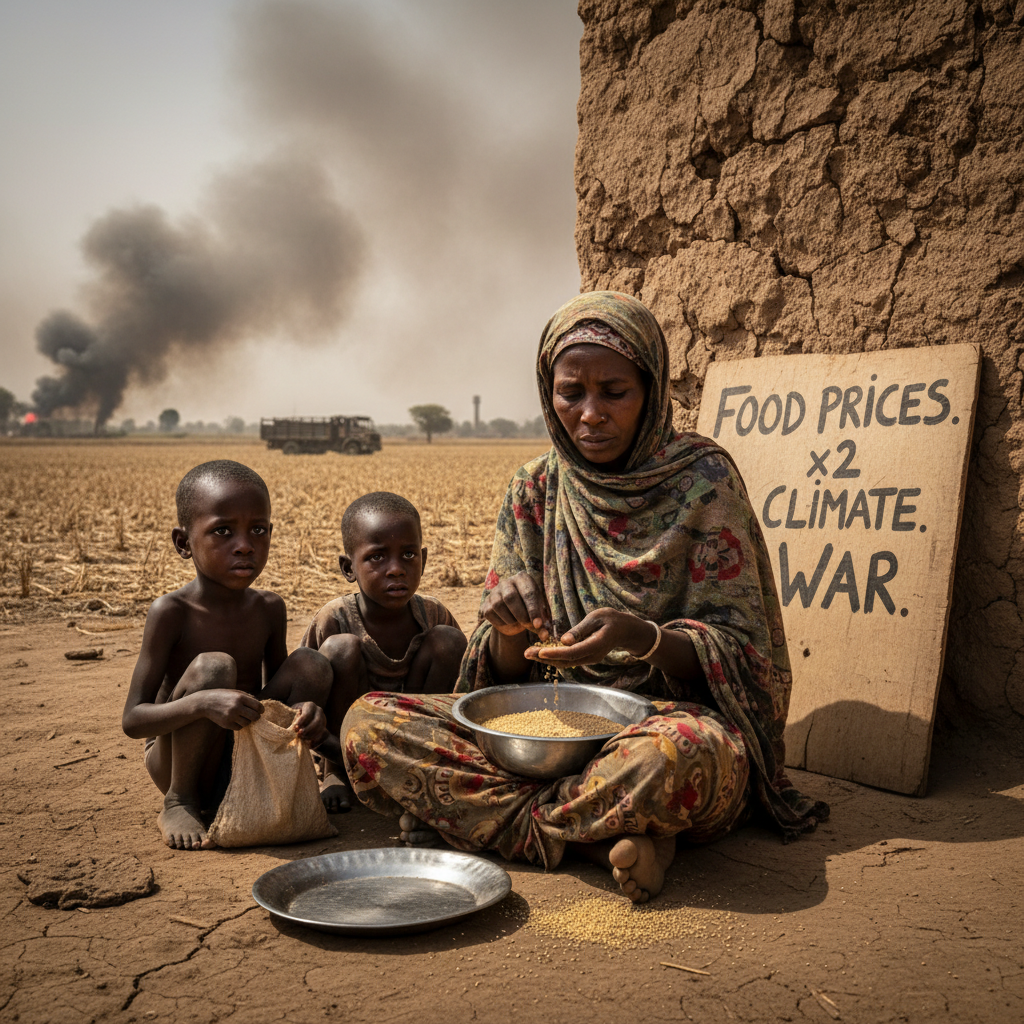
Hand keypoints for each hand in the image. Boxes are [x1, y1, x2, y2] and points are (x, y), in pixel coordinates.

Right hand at [199, 689, 263, 729]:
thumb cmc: (223, 696)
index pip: (257, 706)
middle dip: (257, 717)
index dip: (261, 709)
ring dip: (248, 721)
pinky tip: (236, 720)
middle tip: (255, 716)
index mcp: (240, 697)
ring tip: (244, 717)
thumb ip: (248, 697)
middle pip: (254, 716)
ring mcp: (230, 716)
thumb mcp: (235, 692)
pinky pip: (239, 728)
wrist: (205, 702)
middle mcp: (236, 707)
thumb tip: (260, 706)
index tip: (261, 711)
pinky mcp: (226, 724)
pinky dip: (239, 725)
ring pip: (247, 723)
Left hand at [291, 701, 326, 747]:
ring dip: (311, 735)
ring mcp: (323, 720)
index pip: (308, 713)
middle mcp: (318, 711)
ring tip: (302, 739)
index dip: (302, 721)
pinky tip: (309, 745)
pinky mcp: (324, 728)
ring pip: (320, 729)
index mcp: (310, 706)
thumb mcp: (291, 715)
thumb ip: (291, 720)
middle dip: (308, 729)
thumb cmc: (293, 717)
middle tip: (299, 735)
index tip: (295, 728)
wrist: (301, 722)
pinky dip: (316, 741)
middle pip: (317, 721)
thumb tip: (289, 728)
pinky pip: (323, 736)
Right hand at [480, 572, 551, 637]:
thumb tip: (545, 637)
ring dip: (511, 619)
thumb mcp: (538, 613)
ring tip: (519, 623)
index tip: (538, 624)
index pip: (528, 592)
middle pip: (510, 597)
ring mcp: (494, 592)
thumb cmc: (530, 610)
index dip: (533, 609)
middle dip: (521, 615)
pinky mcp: (486, 604)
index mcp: (523, 579)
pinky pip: (491, 614)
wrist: (514, 614)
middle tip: (529, 626)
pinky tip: (509, 623)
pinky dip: (501, 623)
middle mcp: (506, 582)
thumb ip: (541, 624)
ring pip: (499, 605)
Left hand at [525, 608, 653, 666]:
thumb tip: (564, 640)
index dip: (554, 654)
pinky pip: (568, 660)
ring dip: (546, 659)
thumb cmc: (612, 619)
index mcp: (595, 645)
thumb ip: (581, 629)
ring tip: (528, 653)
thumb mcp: (598, 617)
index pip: (572, 653)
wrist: (626, 630)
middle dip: (544, 658)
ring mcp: (589, 659)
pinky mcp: (585, 657)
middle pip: (565, 661)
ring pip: (565, 662)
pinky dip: (554, 657)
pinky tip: (541, 652)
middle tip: (525, 653)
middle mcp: (591, 656)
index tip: (539, 652)